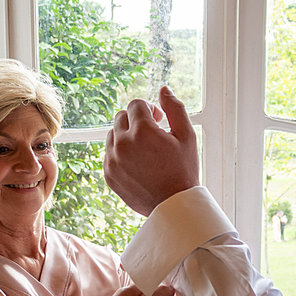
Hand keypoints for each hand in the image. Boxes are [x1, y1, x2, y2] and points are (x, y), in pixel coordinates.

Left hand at [105, 86, 199, 215]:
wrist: (173, 205)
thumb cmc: (183, 170)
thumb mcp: (187, 136)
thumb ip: (175, 108)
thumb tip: (163, 89)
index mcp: (142, 131)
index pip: (136, 104)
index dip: (149, 109)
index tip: (159, 120)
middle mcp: (123, 143)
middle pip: (121, 116)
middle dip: (136, 120)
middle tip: (153, 134)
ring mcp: (113, 160)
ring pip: (113, 134)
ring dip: (126, 135)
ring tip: (145, 150)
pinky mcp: (108, 174)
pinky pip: (109, 153)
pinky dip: (120, 153)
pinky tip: (138, 163)